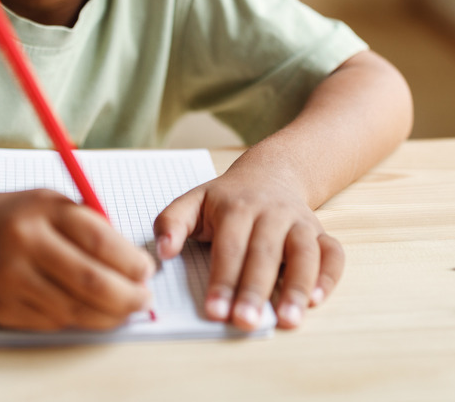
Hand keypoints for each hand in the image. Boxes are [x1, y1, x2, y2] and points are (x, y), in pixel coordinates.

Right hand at [0, 188, 154, 330]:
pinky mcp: (1, 308)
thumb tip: (132, 260)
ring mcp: (10, 279)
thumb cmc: (12, 216)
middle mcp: (25, 244)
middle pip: (90, 281)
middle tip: (143, 298)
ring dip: (108, 315)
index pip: (99, 239)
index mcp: (42, 211)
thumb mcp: (49, 203)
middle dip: (127, 295)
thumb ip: (88, 224)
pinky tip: (90, 313)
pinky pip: (52, 322)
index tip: (147, 270)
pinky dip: (78, 321)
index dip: (130, 261)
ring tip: (124, 308)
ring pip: (74, 309)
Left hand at [152, 167, 343, 330]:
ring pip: (303, 253)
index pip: (229, 247)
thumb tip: (162, 252)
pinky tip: (316, 300)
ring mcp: (298, 223)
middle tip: (245, 321)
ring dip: (296, 287)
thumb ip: (172, 222)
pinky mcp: (320, 233)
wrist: (270, 173)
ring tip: (287, 320)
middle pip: (264, 253)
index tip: (214, 311)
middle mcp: (270, 213)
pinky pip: (333, 254)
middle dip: (254, 289)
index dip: (222, 280)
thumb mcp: (194, 200)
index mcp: (235, 207)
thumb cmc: (227, 197)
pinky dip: (328, 276)